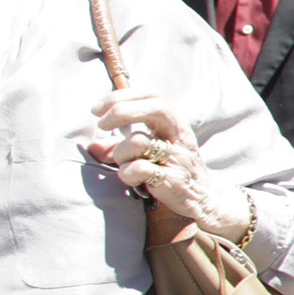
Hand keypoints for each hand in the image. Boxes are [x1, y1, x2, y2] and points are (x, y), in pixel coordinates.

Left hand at [84, 91, 253, 241]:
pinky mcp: (172, 178)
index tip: (97, 110)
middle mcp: (178, 136)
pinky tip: (132, 179)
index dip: (121, 96)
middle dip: (121, 110)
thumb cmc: (169, 171)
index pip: (151, 94)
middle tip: (102, 124)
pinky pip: (139, 168)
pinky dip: (127, 174)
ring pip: (138, 141)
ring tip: (124, 164)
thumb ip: (119, 147)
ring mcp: (177, 156)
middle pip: (155, 107)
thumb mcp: (146, 153)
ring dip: (120, 153)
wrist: (201, 200)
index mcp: (173, 124)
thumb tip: (93, 147)